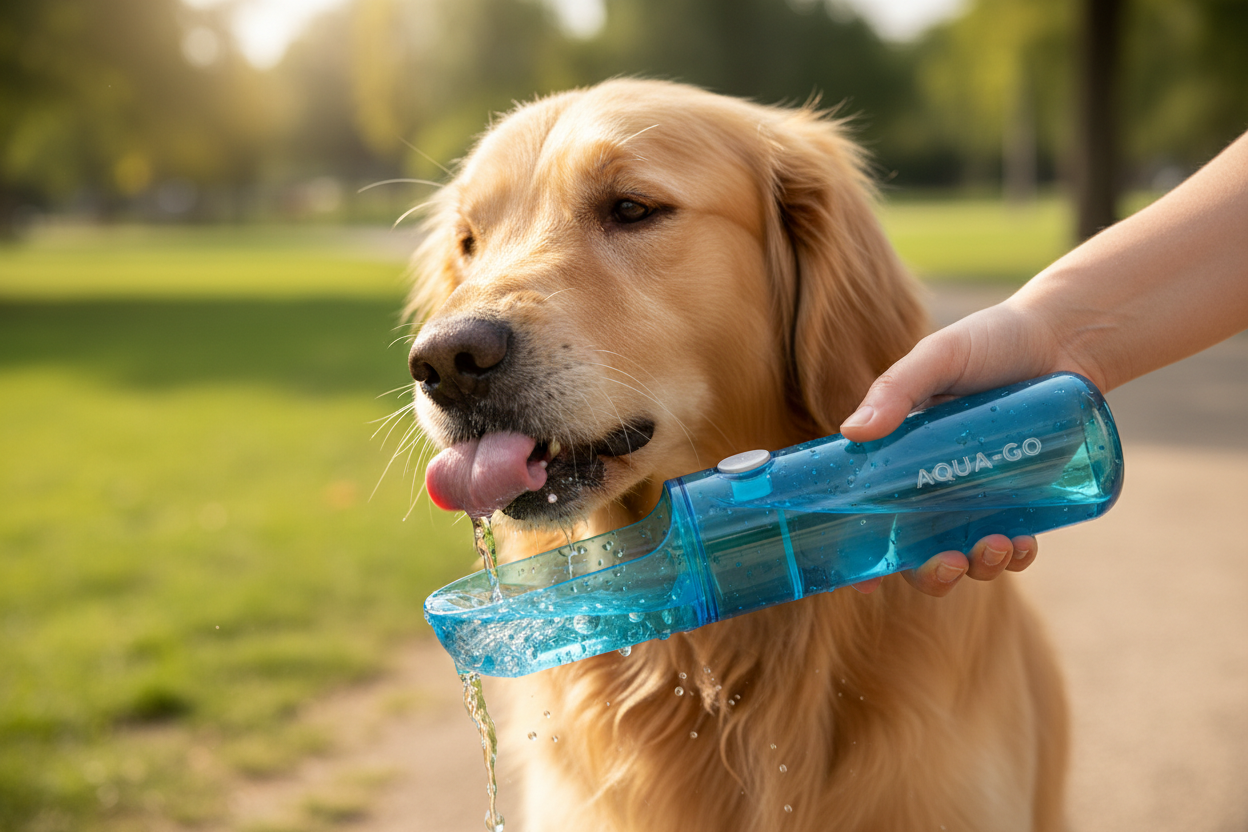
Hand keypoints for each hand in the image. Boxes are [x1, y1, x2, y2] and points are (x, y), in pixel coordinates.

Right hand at [838, 301, 1071, 595]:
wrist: (1063, 337)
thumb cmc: (989, 341)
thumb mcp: (938, 358)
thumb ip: (896, 389)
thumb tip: (852, 433)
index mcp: (898, 456)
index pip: (868, 512)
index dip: (863, 555)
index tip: (864, 581)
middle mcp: (932, 484)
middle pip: (917, 550)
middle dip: (929, 574)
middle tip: (948, 565)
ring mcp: (978, 495)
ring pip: (966, 553)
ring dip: (977, 568)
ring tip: (995, 546)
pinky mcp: (1021, 498)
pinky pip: (1013, 543)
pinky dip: (1015, 556)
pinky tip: (1021, 545)